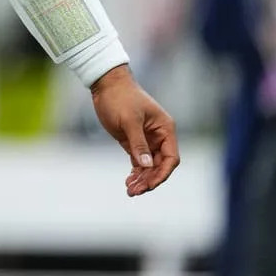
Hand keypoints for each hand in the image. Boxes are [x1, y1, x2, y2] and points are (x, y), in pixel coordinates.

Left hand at [90, 65, 179, 196]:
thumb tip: (147, 166)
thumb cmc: (120, 97)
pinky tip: (129, 182)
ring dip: (142, 179)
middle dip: (149, 180)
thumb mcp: (129, 120)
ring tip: (130, 190)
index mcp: (165, 129)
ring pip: (149, 166)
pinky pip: (139, 162)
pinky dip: (136, 173)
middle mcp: (159, 136)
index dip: (162, 173)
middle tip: (134, 191)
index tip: (149, 185)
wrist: (105, 84)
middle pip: (160, 165)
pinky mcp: (134, 141)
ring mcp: (147, 139)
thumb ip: (138, 143)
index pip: (171, 158)